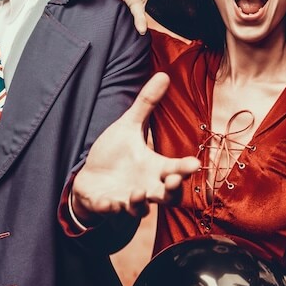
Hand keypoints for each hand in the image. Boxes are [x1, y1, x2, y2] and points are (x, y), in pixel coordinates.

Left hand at [72, 72, 200, 217]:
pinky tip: (109, 202)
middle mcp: (146, 186)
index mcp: (154, 168)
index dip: (185, 168)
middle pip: (166, 196)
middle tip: (171, 182)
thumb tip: (163, 75)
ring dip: (140, 203)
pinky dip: (110, 208)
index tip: (194, 164)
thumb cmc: (115, 153)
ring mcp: (127, 199)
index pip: (175, 169)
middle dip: (170, 191)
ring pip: (140, 209)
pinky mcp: (107, 205)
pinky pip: (111, 211)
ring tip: (138, 192)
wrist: (90, 177)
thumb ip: (146, 104)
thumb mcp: (129, 126)